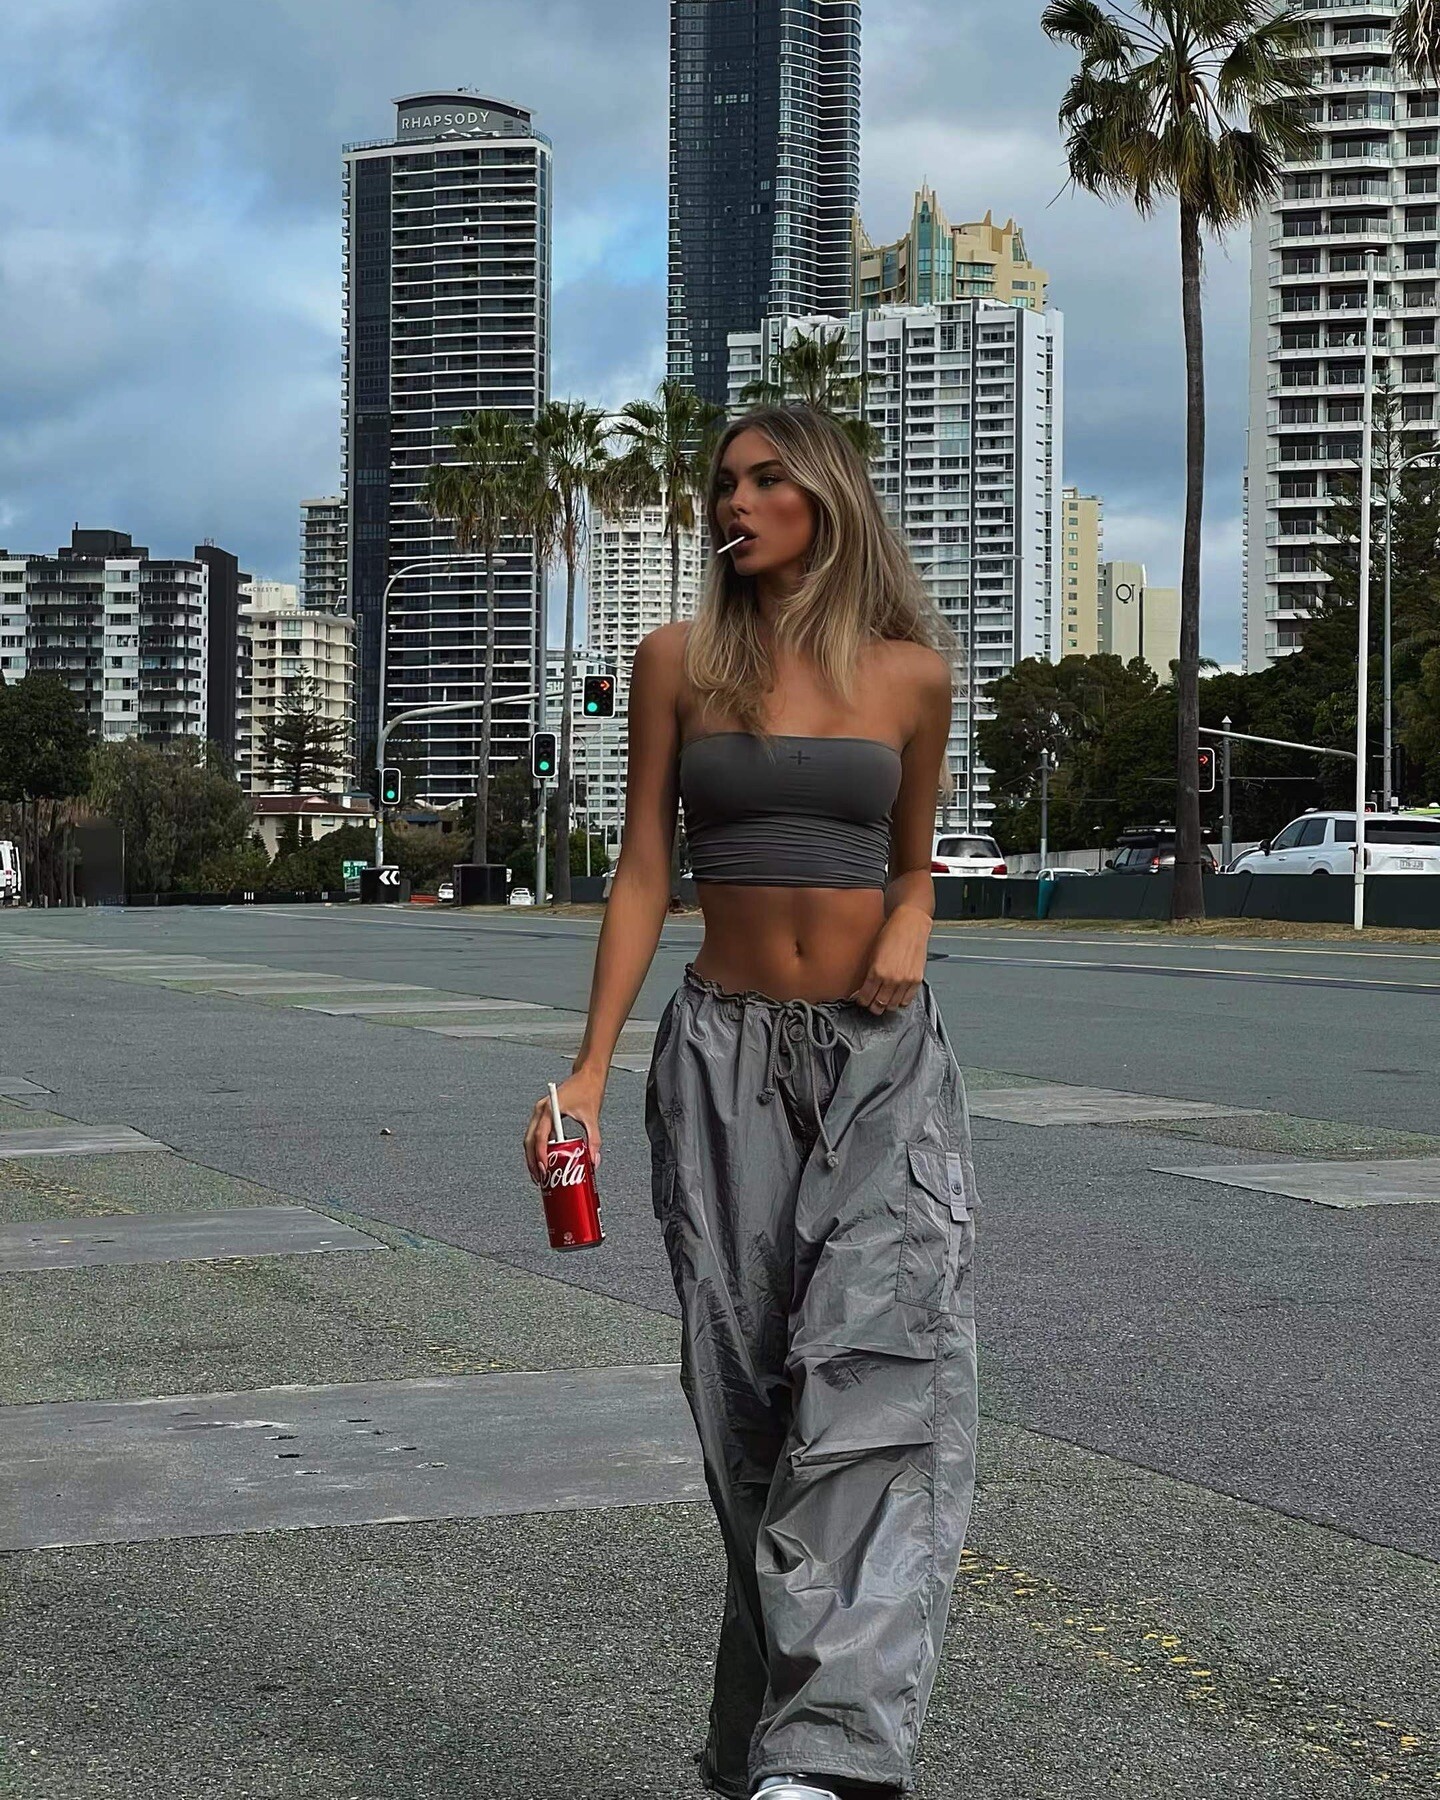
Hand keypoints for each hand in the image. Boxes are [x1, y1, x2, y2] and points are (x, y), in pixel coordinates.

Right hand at [523, 1070, 605, 1184]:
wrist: (586, 1075)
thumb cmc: (588, 1092)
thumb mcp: (592, 1118)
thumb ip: (594, 1140)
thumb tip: (594, 1161)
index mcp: (549, 1109)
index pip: (539, 1137)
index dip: (540, 1156)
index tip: (544, 1170)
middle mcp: (540, 1110)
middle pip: (529, 1141)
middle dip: (532, 1161)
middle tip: (540, 1179)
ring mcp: (539, 1112)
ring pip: (529, 1138)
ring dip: (532, 1156)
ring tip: (540, 1174)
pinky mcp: (543, 1114)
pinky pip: (536, 1134)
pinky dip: (537, 1148)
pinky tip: (545, 1161)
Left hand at [848, 905, 931, 1013]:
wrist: (910, 924)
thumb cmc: (890, 933)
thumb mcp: (872, 954)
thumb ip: (868, 974)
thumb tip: (863, 988)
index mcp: (877, 971)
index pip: (865, 997)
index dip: (861, 1001)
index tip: (860, 999)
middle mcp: (892, 979)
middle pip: (878, 1005)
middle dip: (872, 1005)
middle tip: (871, 1001)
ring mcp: (905, 981)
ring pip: (892, 1006)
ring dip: (886, 1005)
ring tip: (883, 998)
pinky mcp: (916, 980)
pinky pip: (907, 1000)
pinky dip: (900, 1001)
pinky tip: (896, 995)